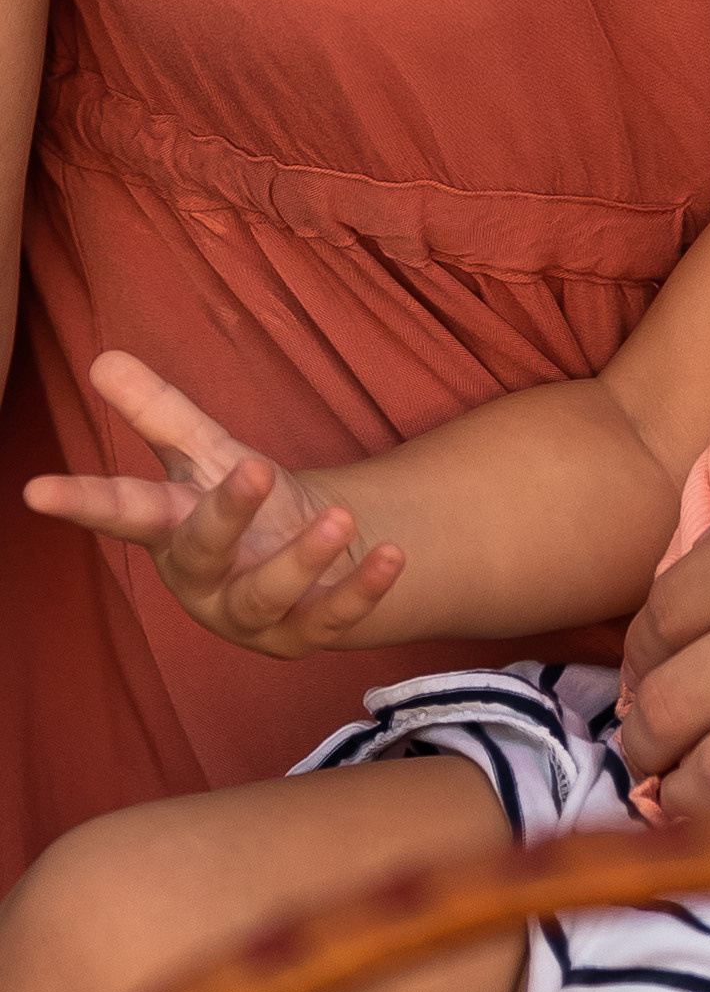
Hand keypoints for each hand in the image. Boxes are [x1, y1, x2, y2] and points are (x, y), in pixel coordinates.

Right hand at [21, 349, 404, 657]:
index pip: (122, 509)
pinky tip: (391, 555)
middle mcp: (205, 578)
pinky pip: (331, 617)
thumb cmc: (244, 504)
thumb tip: (102, 358)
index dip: (81, 500)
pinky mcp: (305, 633)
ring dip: (302, 557)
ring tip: (338, 517)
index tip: (37, 490)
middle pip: (202, 551)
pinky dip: (361, 588)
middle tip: (256, 468)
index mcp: (173, 528)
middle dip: (225, 514)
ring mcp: (253, 614)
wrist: (313, 561)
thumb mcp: (206, 453)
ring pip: (266, 596)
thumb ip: (159, 412)